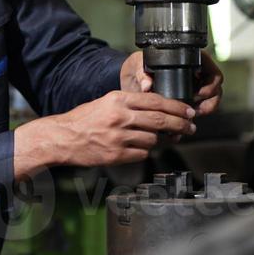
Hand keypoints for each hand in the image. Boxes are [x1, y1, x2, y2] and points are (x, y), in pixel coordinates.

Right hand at [13, 91, 195, 179]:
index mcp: (118, 99)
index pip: (156, 101)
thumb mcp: (106, 102)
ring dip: (164, 140)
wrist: (62, 138)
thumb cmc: (84, 119)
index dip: (176, 107)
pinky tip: (146, 148)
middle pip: (160, 120)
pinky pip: (142, 153)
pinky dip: (147, 151)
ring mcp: (118, 137)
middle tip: (191, 126)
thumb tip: (158, 109)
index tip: (188, 111)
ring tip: (170, 138)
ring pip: (153, 138)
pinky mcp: (116, 155)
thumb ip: (130, 104)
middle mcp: (120, 117)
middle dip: (180, 124)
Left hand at [119, 50, 223, 116]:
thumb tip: (147, 85)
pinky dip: (192, 118)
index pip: (211, 69)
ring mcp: (191, 87)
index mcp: (187, 59)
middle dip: (210, 100)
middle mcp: (193, 73)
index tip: (198, 93)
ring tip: (191, 117)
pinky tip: (183, 122)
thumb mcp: (137, 64)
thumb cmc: (136, 66)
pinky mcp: (185, 101)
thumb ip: (141, 72)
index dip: (210, 83)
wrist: (128, 80)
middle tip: (196, 109)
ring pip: (211, 99)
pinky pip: (196, 110)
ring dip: (205, 110)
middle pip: (215, 86)